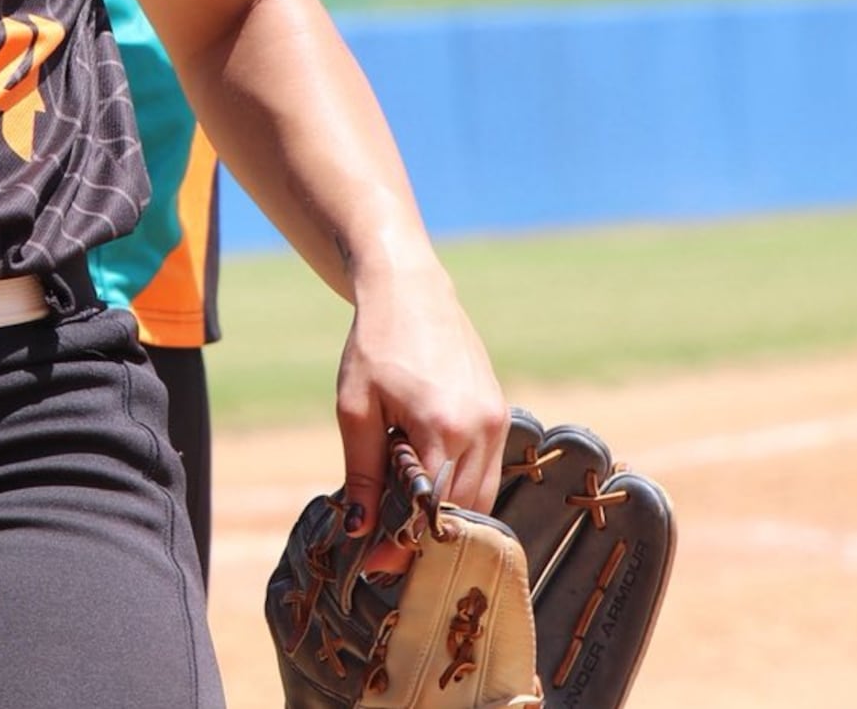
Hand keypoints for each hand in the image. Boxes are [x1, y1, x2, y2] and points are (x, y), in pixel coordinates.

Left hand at [334, 258, 506, 561]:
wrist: (409, 292)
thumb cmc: (375, 346)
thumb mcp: (355, 409)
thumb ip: (361, 471)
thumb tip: (359, 527)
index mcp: (442, 426)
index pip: (432, 508)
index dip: (406, 543)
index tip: (379, 564)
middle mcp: (481, 428)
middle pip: (464, 510)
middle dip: (428, 538)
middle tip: (390, 555)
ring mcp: (497, 421)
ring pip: (482, 495)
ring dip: (449, 517)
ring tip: (407, 527)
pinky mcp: (500, 413)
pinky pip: (487, 469)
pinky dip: (462, 489)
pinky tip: (429, 491)